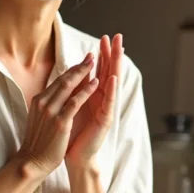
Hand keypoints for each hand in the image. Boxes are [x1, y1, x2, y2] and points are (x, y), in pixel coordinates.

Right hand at [17, 53, 97, 178]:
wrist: (32, 161)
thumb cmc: (38, 142)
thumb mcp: (39, 118)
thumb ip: (47, 105)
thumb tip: (55, 94)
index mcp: (38, 100)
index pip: (57, 81)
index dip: (71, 70)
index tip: (82, 61)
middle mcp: (43, 102)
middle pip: (63, 79)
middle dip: (78, 66)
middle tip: (91, 56)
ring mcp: (51, 111)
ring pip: (68, 86)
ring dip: (83, 73)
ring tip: (95, 63)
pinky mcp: (60, 122)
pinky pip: (75, 101)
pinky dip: (86, 90)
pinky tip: (96, 83)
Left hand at [65, 34, 122, 169]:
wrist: (74, 156)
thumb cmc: (73, 132)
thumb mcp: (73, 105)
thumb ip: (77, 89)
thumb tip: (76, 71)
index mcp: (94, 95)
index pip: (100, 69)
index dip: (102, 54)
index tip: (104, 37)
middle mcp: (102, 100)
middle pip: (109, 71)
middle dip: (113, 54)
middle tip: (118, 36)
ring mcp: (105, 109)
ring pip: (113, 83)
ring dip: (116, 66)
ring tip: (120, 50)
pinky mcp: (105, 120)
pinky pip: (109, 102)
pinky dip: (111, 89)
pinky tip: (112, 77)